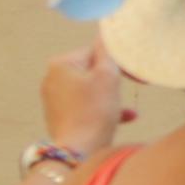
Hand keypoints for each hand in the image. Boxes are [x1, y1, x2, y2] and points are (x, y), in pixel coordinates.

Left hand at [38, 39, 129, 160]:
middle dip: (113, 81)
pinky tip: (125, 118)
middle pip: (92, 70)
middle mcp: (52, 78)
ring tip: (128, 109)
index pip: (95, 51)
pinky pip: (85, 105)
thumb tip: (106, 35)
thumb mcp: (107, 76)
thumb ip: (107, 52)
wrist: (78, 150)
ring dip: (111, 97)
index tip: (133, 75)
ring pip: (90, 89)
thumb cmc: (94, 111)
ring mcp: (53, 98)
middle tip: (130, 90)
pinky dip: (102, 109)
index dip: (117, 62)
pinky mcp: (59, 115)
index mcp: (61, 63)